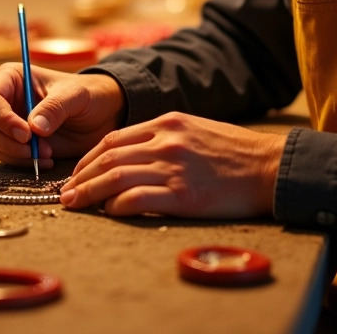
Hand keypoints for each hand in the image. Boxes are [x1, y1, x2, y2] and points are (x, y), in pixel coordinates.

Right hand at [0, 64, 124, 168]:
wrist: (101, 115)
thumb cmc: (88, 95)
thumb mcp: (76, 96)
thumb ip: (55, 108)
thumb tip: (34, 128)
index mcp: (11, 78)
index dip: (1, 118)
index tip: (26, 134)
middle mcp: (3, 100)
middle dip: (5, 140)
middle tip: (33, 148)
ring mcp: (6, 123)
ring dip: (14, 154)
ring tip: (46, 153)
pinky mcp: (14, 143)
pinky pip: (4, 157)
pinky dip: (21, 163)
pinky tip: (47, 159)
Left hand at [58, 112, 283, 218]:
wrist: (271, 168)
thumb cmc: (236, 153)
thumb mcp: (196, 130)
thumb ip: (164, 138)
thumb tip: (132, 155)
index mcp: (167, 123)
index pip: (114, 139)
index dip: (88, 157)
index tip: (76, 172)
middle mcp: (166, 141)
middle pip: (108, 157)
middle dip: (81, 176)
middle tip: (65, 193)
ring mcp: (173, 167)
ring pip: (116, 177)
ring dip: (89, 192)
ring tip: (74, 205)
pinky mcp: (183, 195)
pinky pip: (137, 200)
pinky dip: (117, 206)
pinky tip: (109, 213)